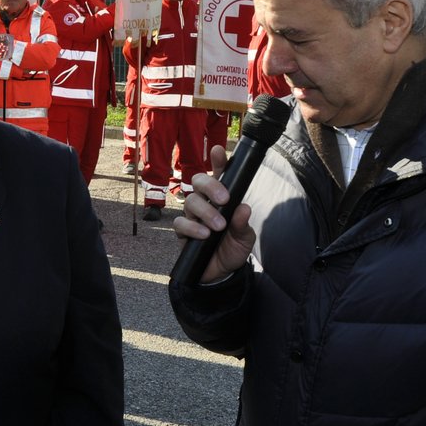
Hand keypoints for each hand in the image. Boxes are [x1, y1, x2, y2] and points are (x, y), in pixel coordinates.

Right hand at [170, 144, 256, 282]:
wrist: (221, 274)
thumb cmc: (233, 249)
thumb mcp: (245, 238)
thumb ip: (243, 224)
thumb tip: (244, 208)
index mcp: (222, 198)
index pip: (220, 175)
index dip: (218, 161)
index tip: (218, 151)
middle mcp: (205, 203)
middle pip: (198, 181)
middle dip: (210, 186)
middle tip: (224, 200)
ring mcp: (192, 216)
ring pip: (190, 201)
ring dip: (205, 212)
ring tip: (218, 227)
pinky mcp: (183, 232)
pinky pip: (180, 224)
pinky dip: (192, 228)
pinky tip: (204, 235)